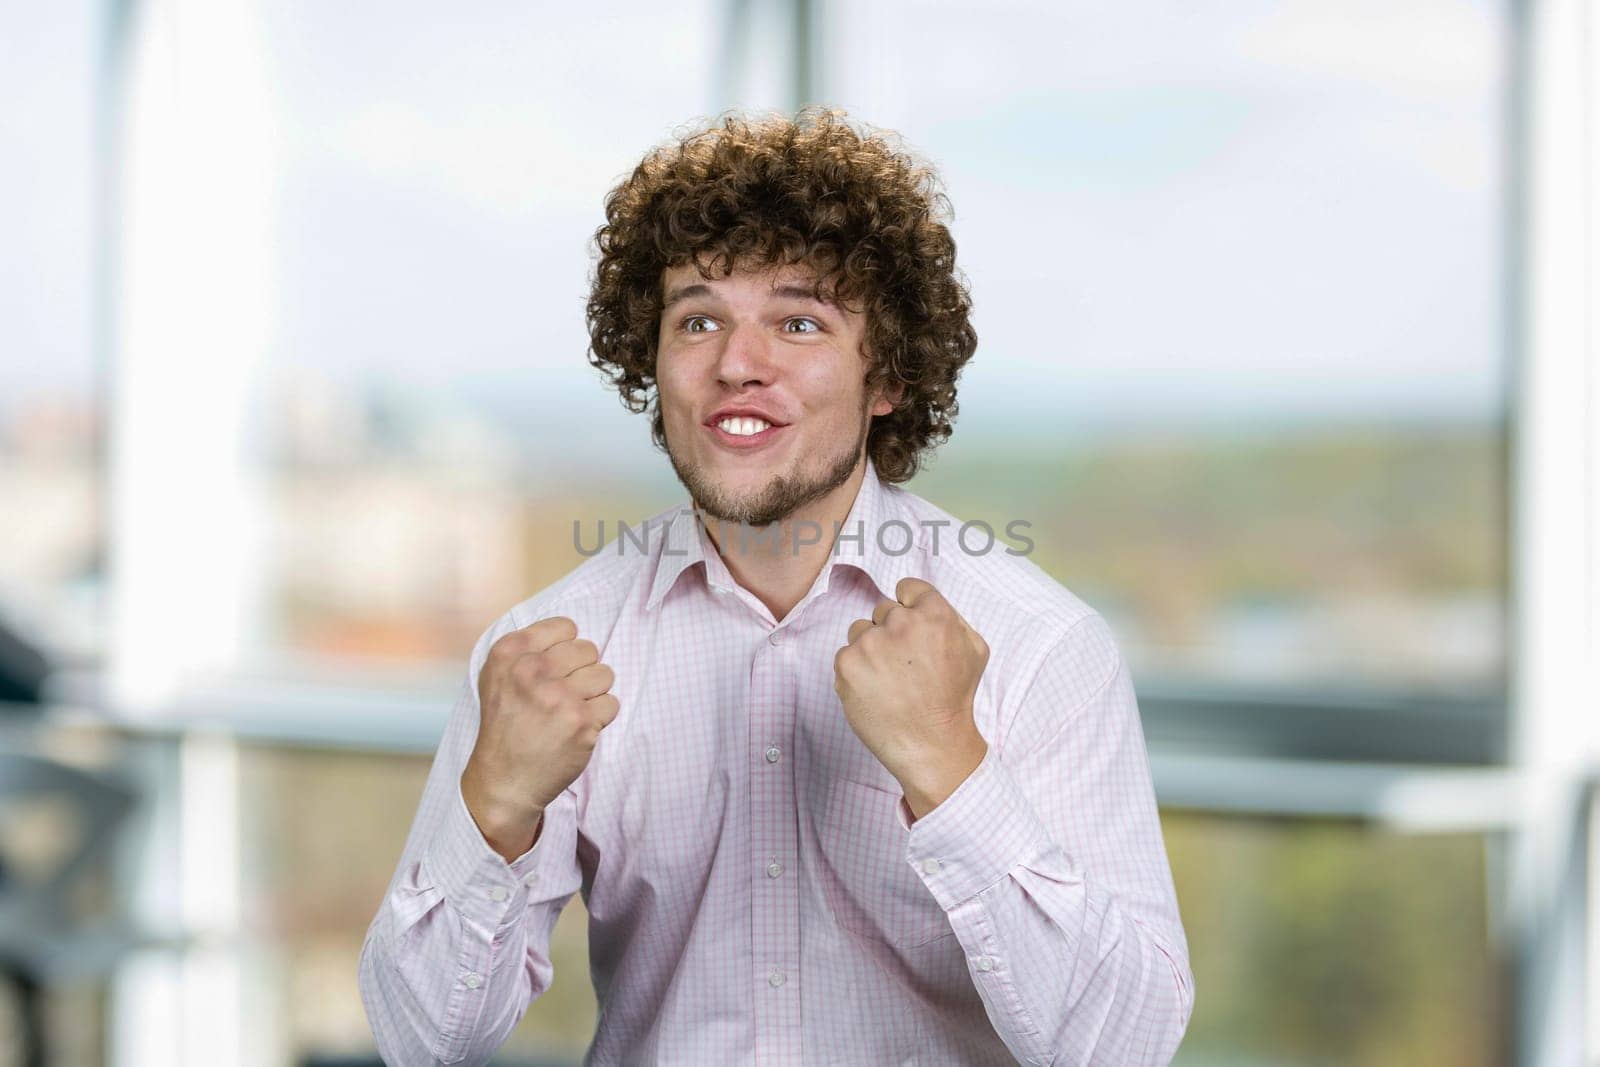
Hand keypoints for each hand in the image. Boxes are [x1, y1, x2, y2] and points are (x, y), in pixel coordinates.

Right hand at [461, 616, 618, 860]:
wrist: (504, 781)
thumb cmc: (506, 726)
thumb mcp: (498, 676)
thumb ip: (528, 648)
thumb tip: (572, 631)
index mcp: (510, 652)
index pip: (566, 627)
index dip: (566, 650)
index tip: (553, 671)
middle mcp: (532, 670)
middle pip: (589, 649)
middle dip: (582, 671)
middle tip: (562, 696)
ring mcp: (558, 696)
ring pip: (605, 674)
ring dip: (594, 694)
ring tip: (570, 712)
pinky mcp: (581, 722)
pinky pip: (612, 703)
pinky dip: (600, 718)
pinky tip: (576, 729)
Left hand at [833, 577, 989, 817]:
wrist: (933, 745)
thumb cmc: (954, 700)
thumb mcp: (975, 650)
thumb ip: (952, 618)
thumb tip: (924, 602)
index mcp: (934, 614)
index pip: (908, 588)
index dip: (910, 607)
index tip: (911, 629)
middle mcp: (901, 622)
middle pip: (884, 610)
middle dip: (891, 632)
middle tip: (905, 665)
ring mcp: (871, 642)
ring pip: (860, 631)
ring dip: (870, 649)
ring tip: (889, 679)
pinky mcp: (847, 664)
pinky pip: (845, 655)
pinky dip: (856, 671)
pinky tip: (875, 690)